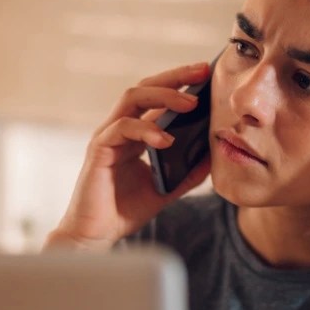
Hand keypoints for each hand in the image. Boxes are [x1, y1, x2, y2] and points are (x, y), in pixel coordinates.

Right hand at [46, 62, 212, 249]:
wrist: (95, 236)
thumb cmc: (123, 211)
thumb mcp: (165, 189)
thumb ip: (186, 173)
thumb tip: (213, 157)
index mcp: (134, 134)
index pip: (156, 98)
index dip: (179, 83)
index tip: (205, 74)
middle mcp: (119, 129)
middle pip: (145, 88)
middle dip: (174, 77)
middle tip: (201, 72)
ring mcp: (107, 136)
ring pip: (132, 98)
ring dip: (163, 97)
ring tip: (189, 105)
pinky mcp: (98, 150)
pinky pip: (122, 128)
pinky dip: (146, 130)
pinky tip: (166, 140)